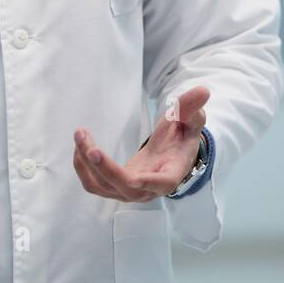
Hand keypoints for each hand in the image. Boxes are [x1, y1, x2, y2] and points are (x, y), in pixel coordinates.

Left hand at [73, 86, 209, 201]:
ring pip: (102, 186)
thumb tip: (203, 91)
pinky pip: (94, 184)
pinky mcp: (114, 187)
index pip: (161, 183)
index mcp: (171, 174)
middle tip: (90, 147)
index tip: (134, 179)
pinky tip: (80, 147)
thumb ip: (192, 109)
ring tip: (80, 135)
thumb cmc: (182, 139)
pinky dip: (82, 168)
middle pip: (124, 187)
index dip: (148, 183)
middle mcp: (148, 189)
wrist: (170, 156)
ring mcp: (129, 191)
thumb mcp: (191, 122)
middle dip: (105, 169)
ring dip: (87, 165)